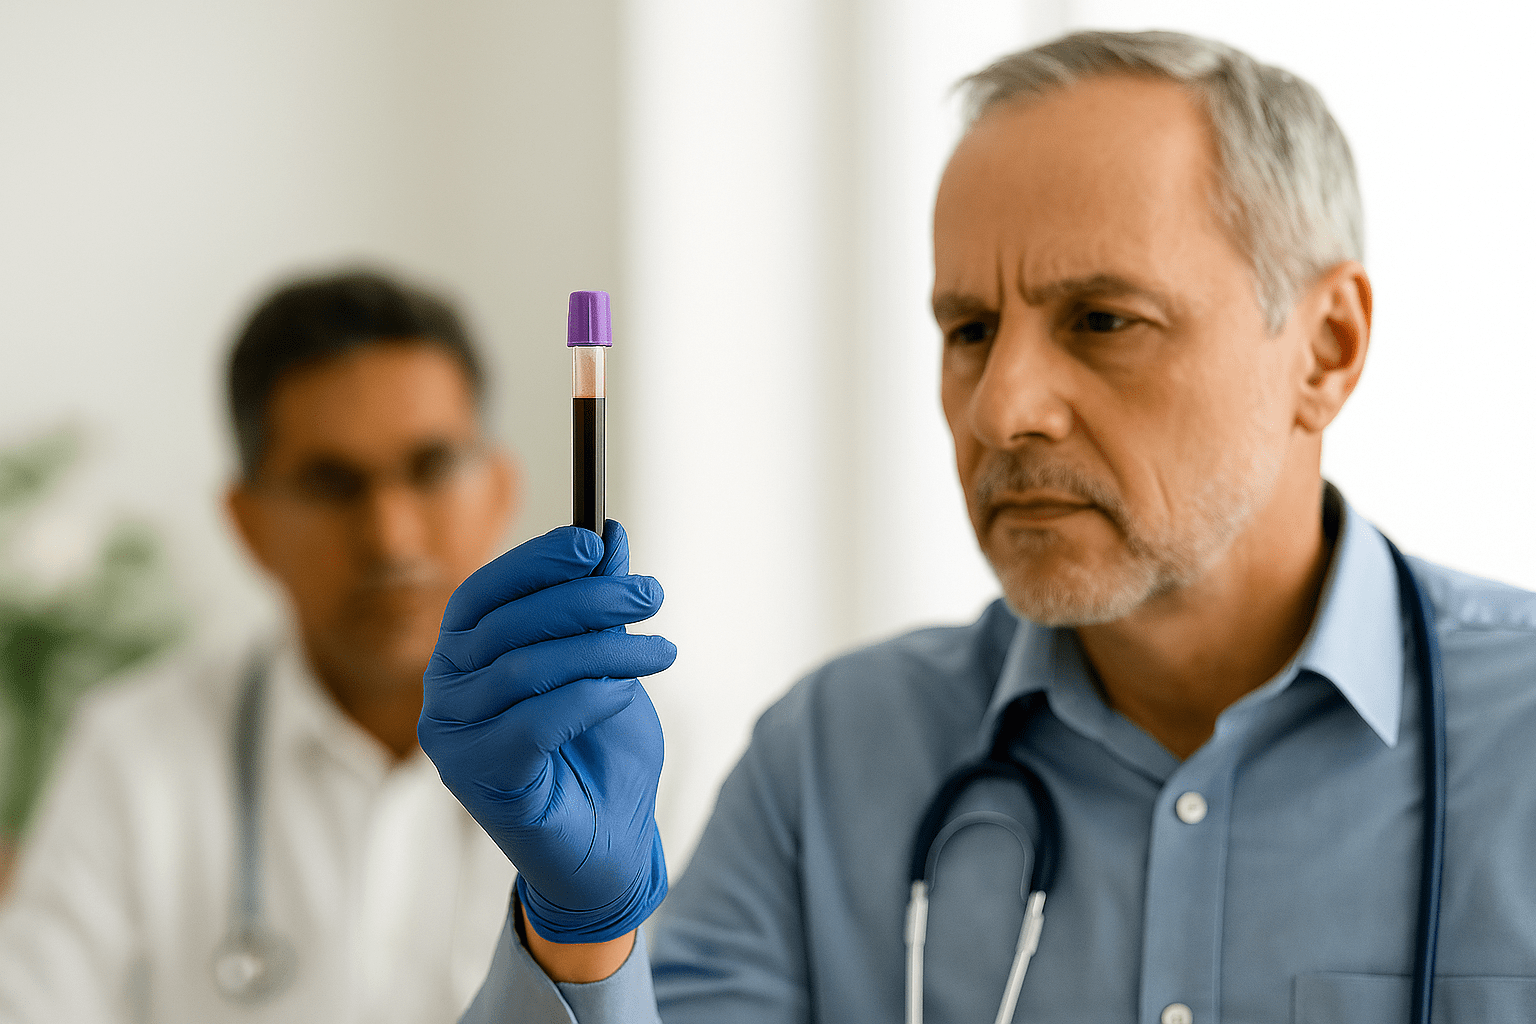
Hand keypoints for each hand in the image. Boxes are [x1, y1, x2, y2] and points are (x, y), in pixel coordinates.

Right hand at [418, 520, 675, 942]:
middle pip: (509, 625)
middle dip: (588, 601)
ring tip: (660, 652)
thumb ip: (600, 608)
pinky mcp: (479, 776)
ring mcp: (453, 737)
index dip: (535, 562)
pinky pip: (533, 721)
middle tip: (651, 596)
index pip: (484, 593)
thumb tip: (612, 537)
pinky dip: (587, 698)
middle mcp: (444, 692)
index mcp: (463, 657)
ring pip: (528, 668)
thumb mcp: (609, 666)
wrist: (610, 849)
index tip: (593, 542)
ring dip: (606, 651)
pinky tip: (624, 695)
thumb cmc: (600, 754)